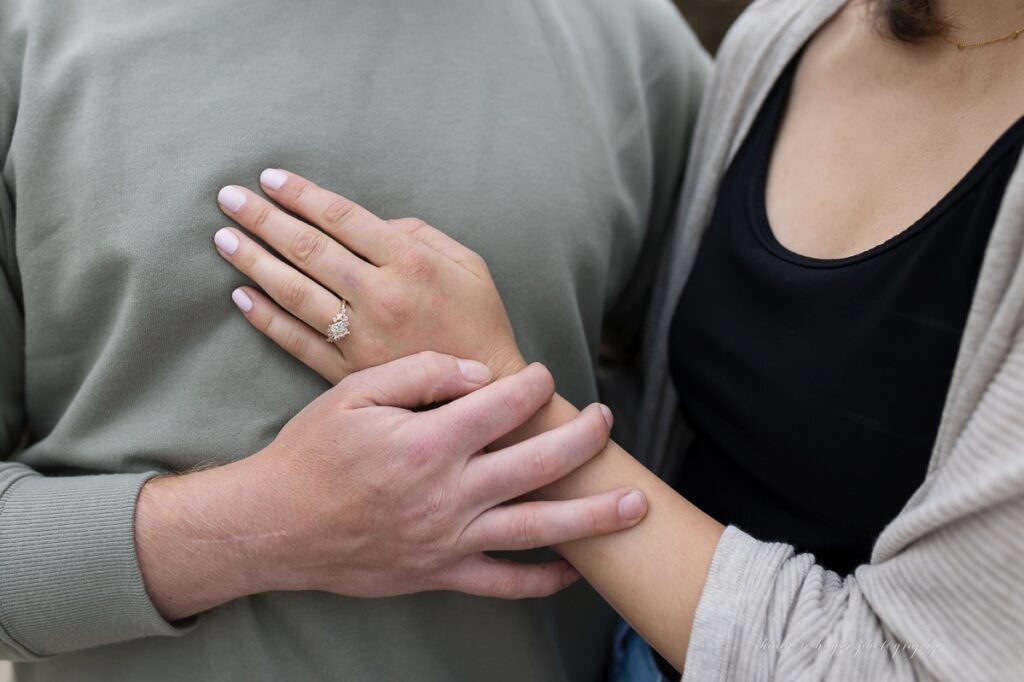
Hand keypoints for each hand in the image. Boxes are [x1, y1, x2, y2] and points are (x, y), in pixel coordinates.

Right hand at [136, 352, 647, 619]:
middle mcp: (450, 493)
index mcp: (430, 441)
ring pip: (539, 529)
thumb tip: (482, 373)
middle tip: (605, 421)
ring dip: (593, 516)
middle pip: (540, 464)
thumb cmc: (312, 453)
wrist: (274, 524)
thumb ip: (423, 372)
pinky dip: (543, 581)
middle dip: (583, 439)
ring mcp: (450, 539)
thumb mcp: (355, 392)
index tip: (544, 376)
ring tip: (635, 505)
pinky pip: (504, 584)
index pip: (506, 404)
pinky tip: (574, 572)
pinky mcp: (441, 573)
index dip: (535, 385)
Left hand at [213, 169, 525, 383]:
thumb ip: (421, 235)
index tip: (269, 179)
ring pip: (294, 291)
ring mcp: (362, 336)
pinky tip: (241, 297)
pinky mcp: (348, 371)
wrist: (487, 398)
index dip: (302, 195)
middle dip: (263, 219)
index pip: (343, 217)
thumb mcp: (470, 266)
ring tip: (224, 239)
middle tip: (228, 198)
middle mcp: (381, 295)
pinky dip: (265, 318)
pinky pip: (297, 340)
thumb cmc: (480, 323)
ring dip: (254, 262)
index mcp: (412, 262)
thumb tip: (373, 224)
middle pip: (309, 249)